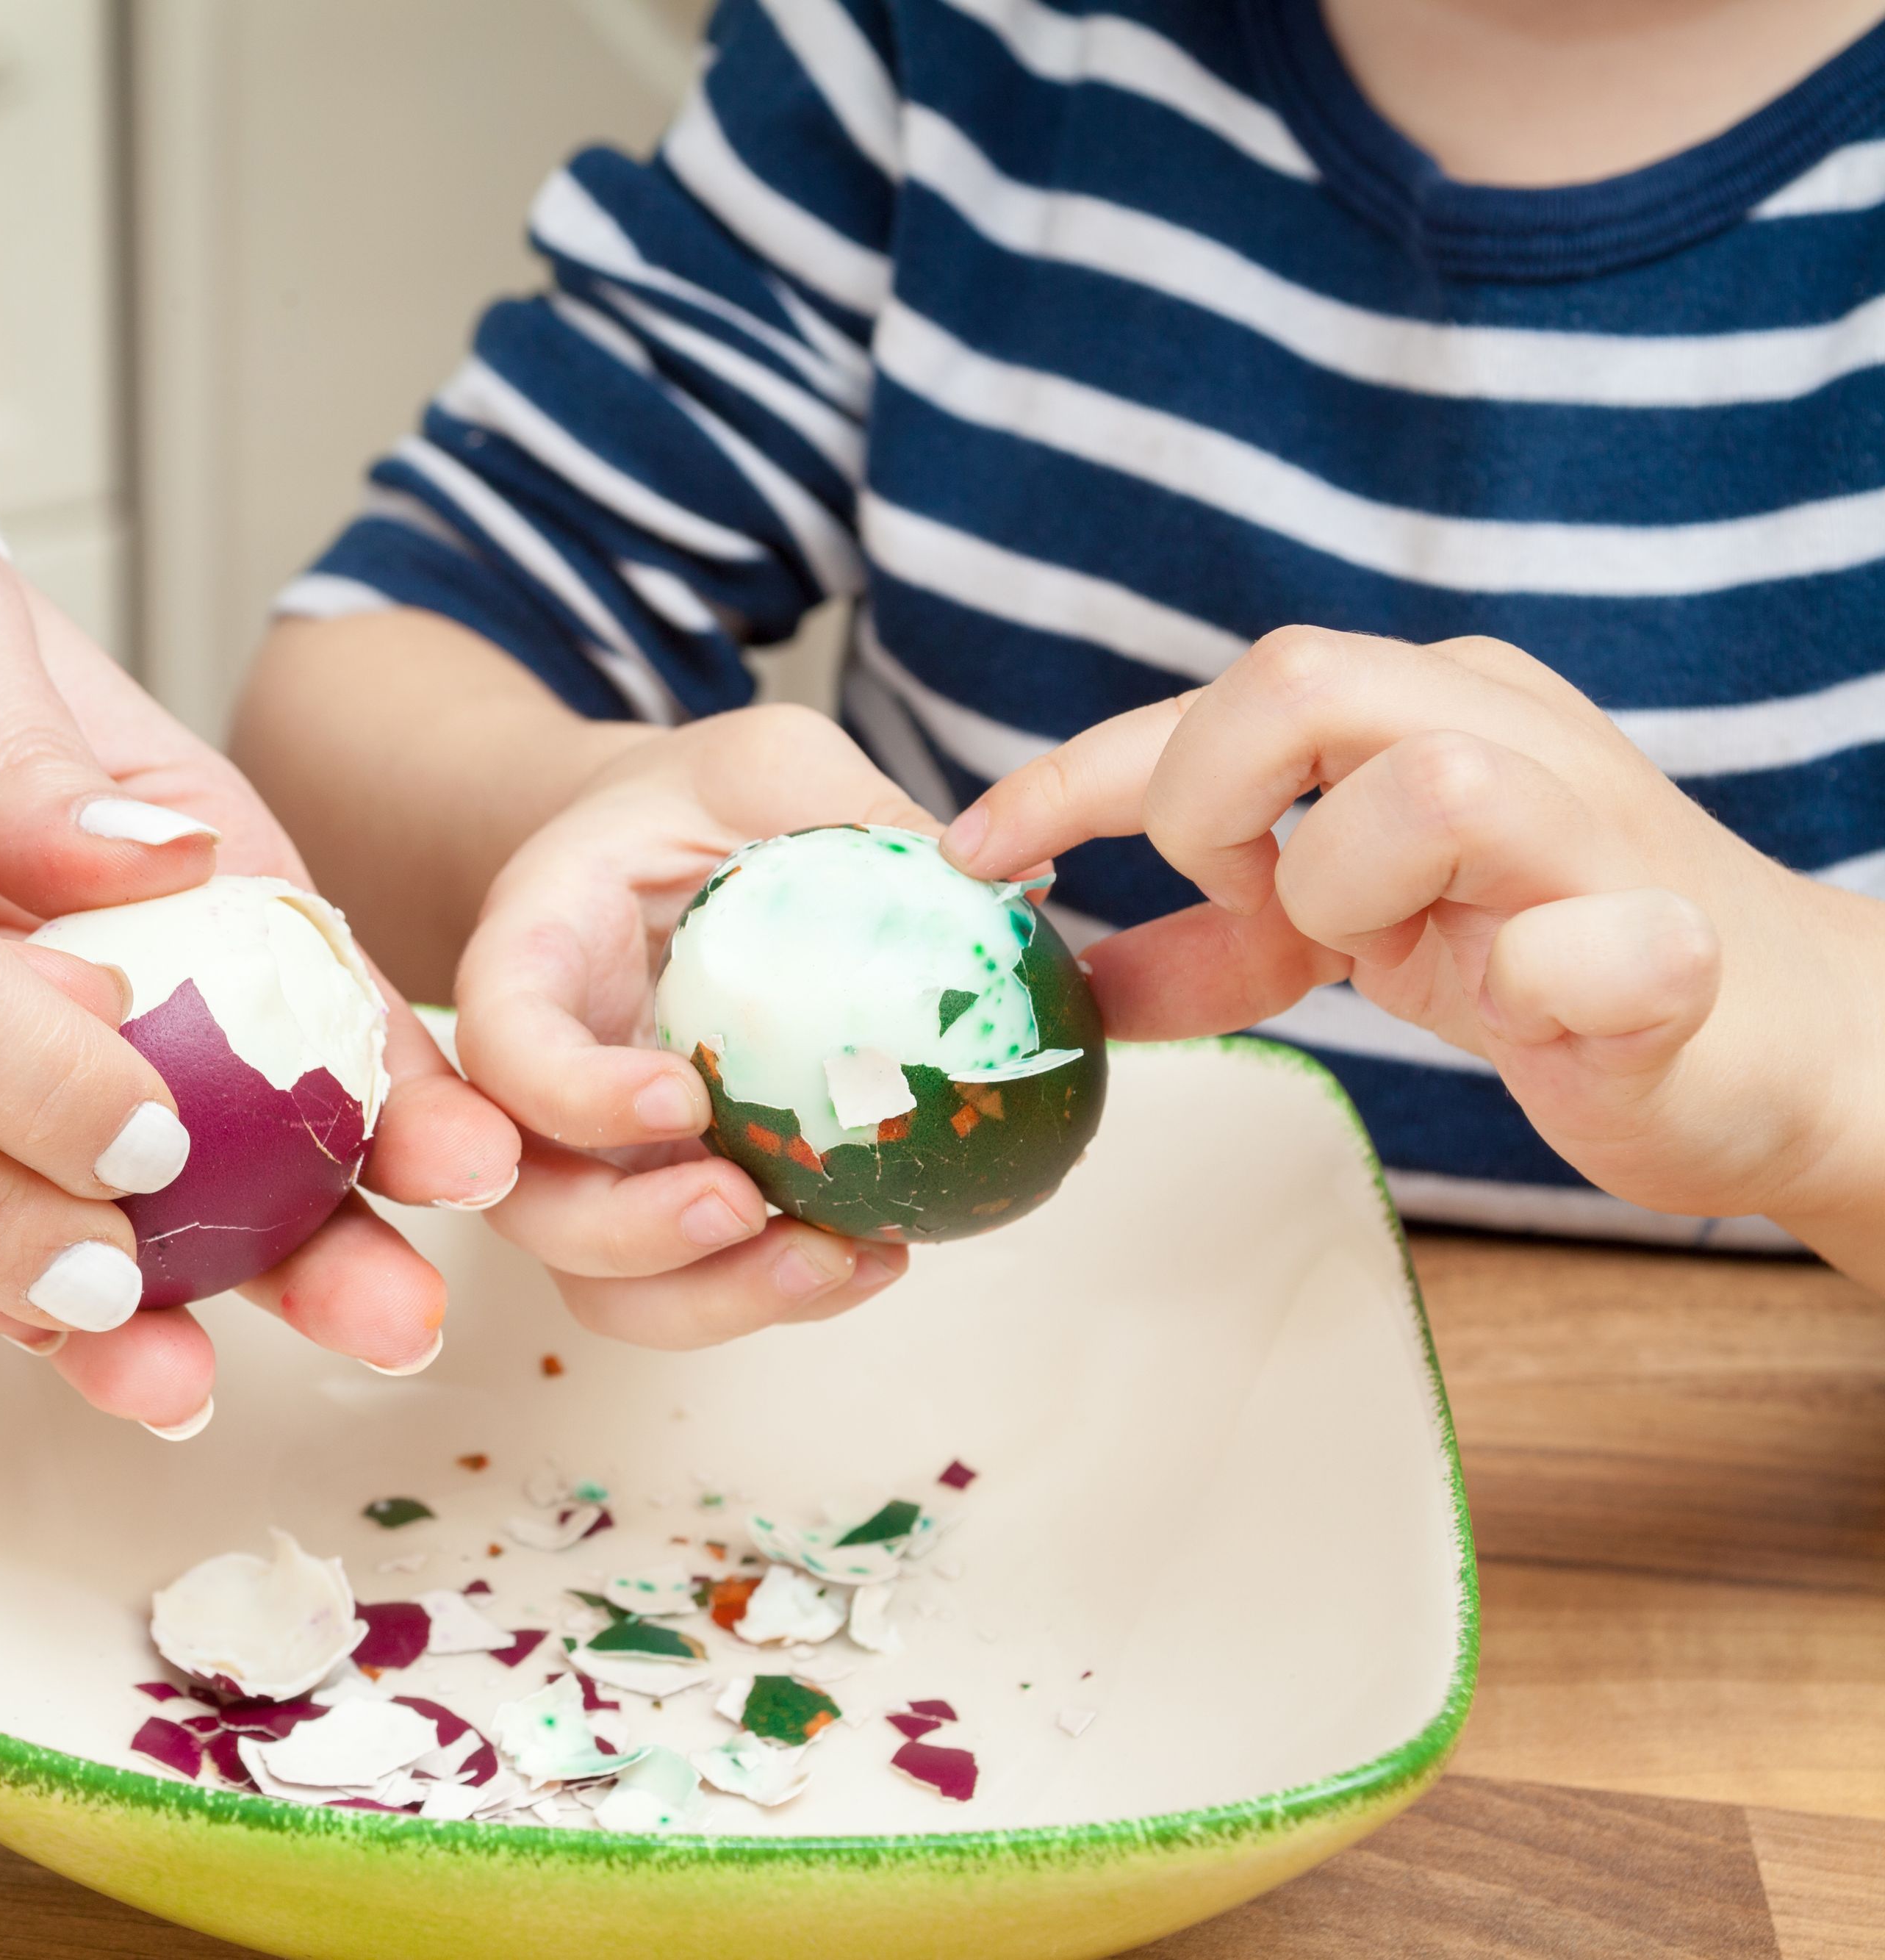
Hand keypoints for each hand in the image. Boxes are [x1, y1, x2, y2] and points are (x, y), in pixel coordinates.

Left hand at [0, 409, 518, 1420]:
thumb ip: (29, 739)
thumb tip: (154, 848)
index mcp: (150, 827)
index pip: (296, 964)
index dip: (383, 1067)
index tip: (457, 1160)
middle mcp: (88, 945)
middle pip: (232, 1109)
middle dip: (313, 1226)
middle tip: (388, 1323)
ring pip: (96, 1184)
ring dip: (159, 1291)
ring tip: (189, 1391)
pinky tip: (43, 1346)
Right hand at [455, 704, 930, 1346]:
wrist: (668, 853)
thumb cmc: (704, 803)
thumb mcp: (769, 763)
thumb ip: (846, 808)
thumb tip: (1001, 880)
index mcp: (530, 955)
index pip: (504, 1045)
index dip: (572, 1093)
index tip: (685, 1093)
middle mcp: (535, 1081)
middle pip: (527, 1201)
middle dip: (628, 1232)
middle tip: (742, 1203)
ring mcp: (593, 1158)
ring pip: (599, 1280)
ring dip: (709, 1298)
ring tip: (837, 1260)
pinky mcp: (664, 1199)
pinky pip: (690, 1286)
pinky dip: (772, 1298)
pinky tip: (878, 1259)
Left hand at [940, 627, 1884, 1259]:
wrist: (1779, 1046)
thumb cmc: (1556, 965)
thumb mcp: (1365, 936)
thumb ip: (1226, 940)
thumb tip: (1080, 977)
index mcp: (1427, 713)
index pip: (1217, 700)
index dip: (1073, 774)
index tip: (971, 852)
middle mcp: (1509, 735)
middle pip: (1301, 678)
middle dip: (1212, 799)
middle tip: (1245, 899)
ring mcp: (1602, 835)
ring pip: (1428, 787)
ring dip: (1350, 892)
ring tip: (1391, 952)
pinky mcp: (1676, 954)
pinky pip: (1589, 946)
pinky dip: (1530, 984)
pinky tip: (1525, 1012)